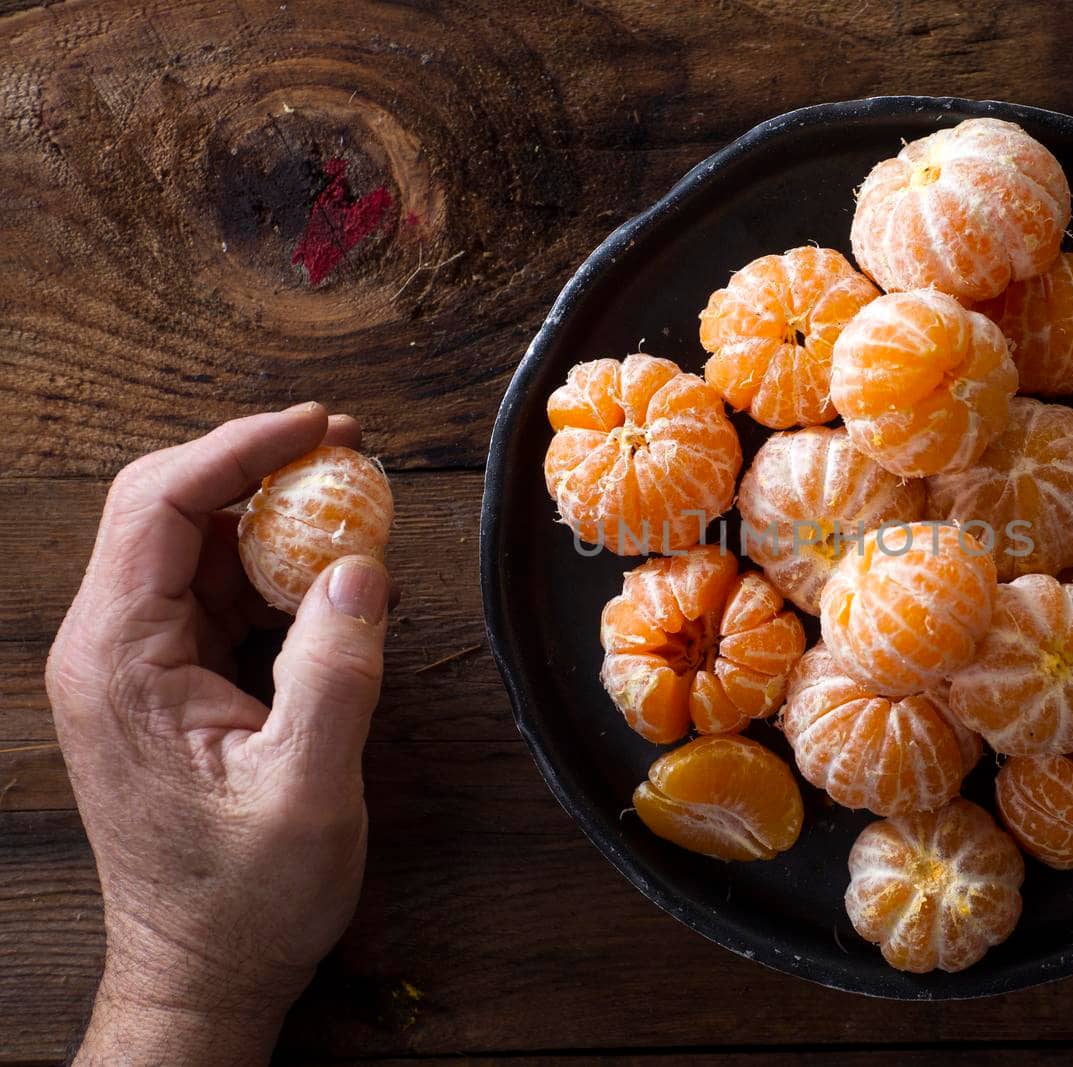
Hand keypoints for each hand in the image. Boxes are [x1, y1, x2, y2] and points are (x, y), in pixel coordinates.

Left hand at [45, 404, 389, 1065]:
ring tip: (358, 512)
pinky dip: (276, 574)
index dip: (237, 447)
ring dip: (273, 519)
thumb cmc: (244, 897)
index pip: (156, 505)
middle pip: (168, 509)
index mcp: (118, 661)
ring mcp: (134, 665)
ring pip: (196, 547)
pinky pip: (216, 596)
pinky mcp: (165, 684)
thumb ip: (336, 671)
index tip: (321, 427)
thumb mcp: (307, 788)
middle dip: (257, 466)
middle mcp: (109, 649)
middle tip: (349, 451)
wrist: (202, 971)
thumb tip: (362, 568)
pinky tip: (336, 583)